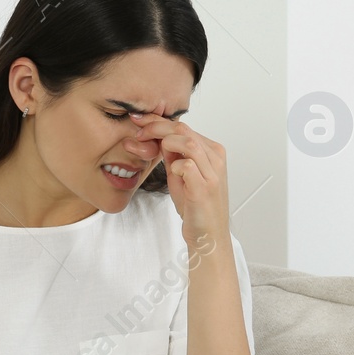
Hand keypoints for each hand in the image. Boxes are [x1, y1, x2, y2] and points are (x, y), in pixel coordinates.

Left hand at [129, 112, 229, 243]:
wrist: (207, 234)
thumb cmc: (196, 206)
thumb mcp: (181, 175)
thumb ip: (173, 155)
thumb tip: (157, 137)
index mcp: (212, 151)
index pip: (183, 126)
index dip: (158, 121)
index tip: (139, 120)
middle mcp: (215, 158)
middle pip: (184, 129)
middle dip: (156, 126)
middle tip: (137, 132)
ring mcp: (212, 172)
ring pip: (187, 142)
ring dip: (164, 143)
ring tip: (149, 150)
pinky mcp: (205, 187)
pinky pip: (187, 165)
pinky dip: (174, 166)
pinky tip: (171, 174)